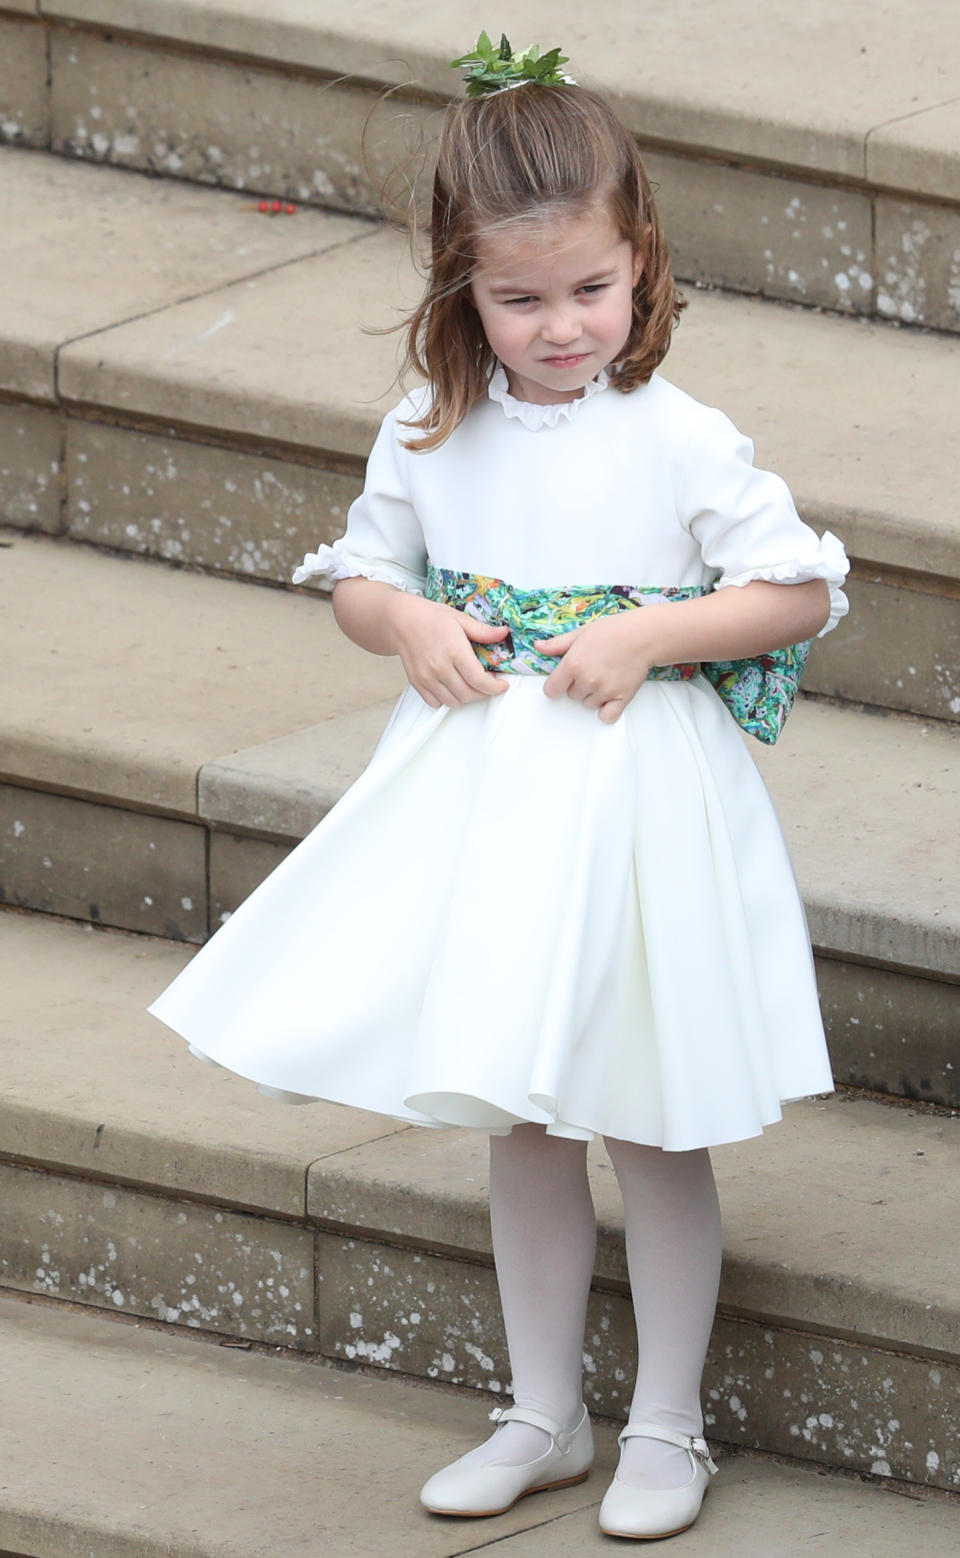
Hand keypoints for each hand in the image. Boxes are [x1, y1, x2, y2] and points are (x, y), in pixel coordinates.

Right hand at [387, 593, 509, 708]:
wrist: (400, 620)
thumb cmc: (430, 617)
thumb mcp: (460, 619)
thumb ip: (483, 631)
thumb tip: (504, 633)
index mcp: (454, 650)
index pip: (479, 680)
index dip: (494, 687)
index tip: (501, 685)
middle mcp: (440, 667)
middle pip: (468, 694)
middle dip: (483, 693)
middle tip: (488, 684)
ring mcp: (427, 677)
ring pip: (454, 702)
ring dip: (466, 697)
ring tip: (471, 685)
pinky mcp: (417, 683)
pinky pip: (436, 703)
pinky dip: (447, 699)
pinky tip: (452, 686)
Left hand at [534, 613, 655, 723]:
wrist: (643, 635)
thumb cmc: (612, 631)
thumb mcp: (580, 633)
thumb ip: (557, 644)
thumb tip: (538, 647)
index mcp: (573, 664)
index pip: (551, 690)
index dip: (556, 685)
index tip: (563, 679)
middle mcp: (586, 680)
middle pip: (571, 696)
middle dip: (578, 685)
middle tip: (592, 669)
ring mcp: (604, 691)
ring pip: (588, 704)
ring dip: (593, 695)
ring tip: (604, 677)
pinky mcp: (621, 698)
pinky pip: (607, 716)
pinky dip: (607, 710)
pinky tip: (610, 697)